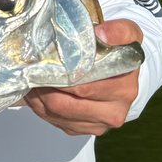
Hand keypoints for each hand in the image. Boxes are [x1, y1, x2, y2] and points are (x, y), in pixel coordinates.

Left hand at [23, 19, 141, 135]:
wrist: (123, 73)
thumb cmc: (120, 52)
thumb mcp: (128, 34)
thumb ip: (119, 31)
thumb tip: (101, 34)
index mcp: (125, 89)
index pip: (84, 87)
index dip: (60, 76)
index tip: (46, 63)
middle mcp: (114, 112)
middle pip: (65, 105)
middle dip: (44, 87)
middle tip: (32, 71)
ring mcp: (98, 124)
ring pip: (56, 114)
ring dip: (39, 97)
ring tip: (32, 79)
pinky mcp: (84, 130)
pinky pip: (54, 121)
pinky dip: (41, 106)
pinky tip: (39, 91)